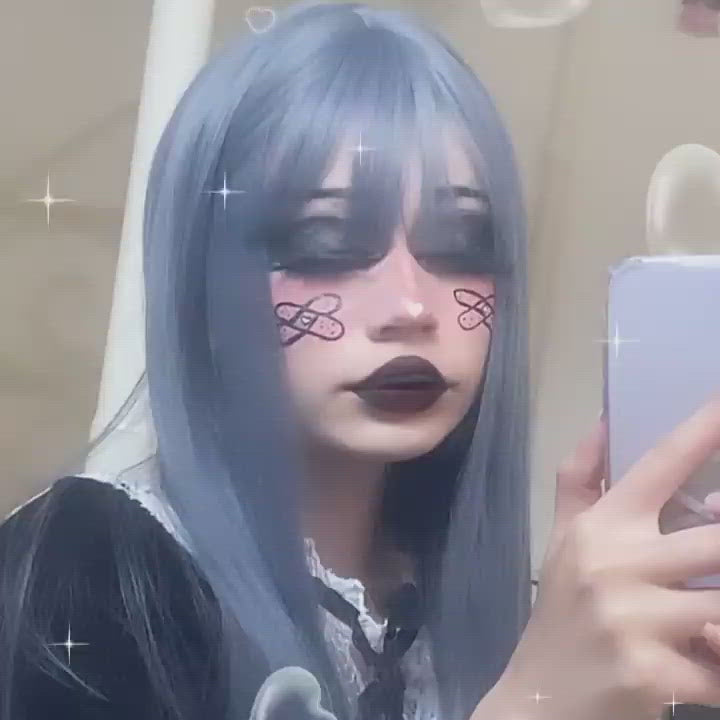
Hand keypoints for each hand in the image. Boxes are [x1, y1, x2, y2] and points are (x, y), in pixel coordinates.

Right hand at [503, 397, 719, 719]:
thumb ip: (580, 480)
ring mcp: (636, 620)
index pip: (658, 465)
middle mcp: (615, 565)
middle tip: (716, 543)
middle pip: (717, 538)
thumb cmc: (560, 612)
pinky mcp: (657, 674)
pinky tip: (700, 661)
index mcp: (600, 528)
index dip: (703, 430)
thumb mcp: (563, 542)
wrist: (541, 697)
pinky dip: (717, 665)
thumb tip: (602, 421)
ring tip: (701, 613)